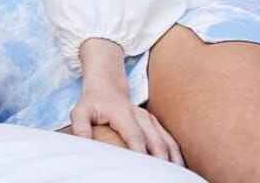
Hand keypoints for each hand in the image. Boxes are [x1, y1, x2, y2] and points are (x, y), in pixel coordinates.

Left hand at [70, 39, 181, 164]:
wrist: (107, 85)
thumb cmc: (92, 102)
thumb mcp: (80, 111)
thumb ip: (80, 127)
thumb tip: (82, 145)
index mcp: (123, 114)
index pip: (135, 136)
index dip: (141, 152)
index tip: (145, 168)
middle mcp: (141, 116)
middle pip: (156, 141)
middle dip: (162, 160)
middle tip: (165, 176)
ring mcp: (151, 119)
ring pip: (167, 141)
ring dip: (174, 158)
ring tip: (178, 176)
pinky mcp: (155, 124)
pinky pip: (170, 140)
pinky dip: (176, 154)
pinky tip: (179, 167)